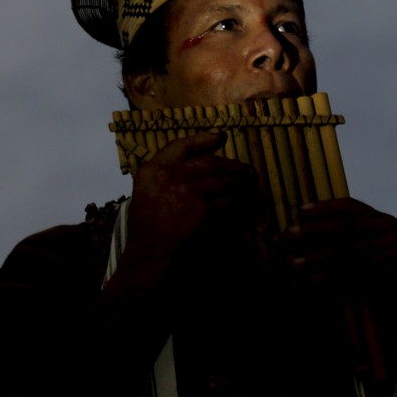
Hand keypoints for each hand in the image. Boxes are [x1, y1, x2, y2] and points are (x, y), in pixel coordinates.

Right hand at [125, 130, 262, 272]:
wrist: (149, 259)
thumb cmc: (146, 233)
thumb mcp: (143, 195)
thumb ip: (163, 177)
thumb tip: (191, 165)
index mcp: (152, 170)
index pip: (182, 145)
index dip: (204, 139)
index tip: (222, 137)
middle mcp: (170, 175)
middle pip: (210, 162)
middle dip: (233, 166)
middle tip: (247, 171)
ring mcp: (188, 191)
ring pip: (225, 181)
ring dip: (242, 184)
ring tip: (253, 186)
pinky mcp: (204, 209)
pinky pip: (230, 203)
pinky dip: (242, 205)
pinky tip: (248, 207)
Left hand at [277, 198, 396, 302]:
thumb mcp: (382, 254)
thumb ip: (360, 241)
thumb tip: (316, 235)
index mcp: (390, 222)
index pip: (354, 207)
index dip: (325, 207)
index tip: (301, 210)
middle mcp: (394, 231)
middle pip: (345, 227)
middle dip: (312, 231)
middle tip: (286, 235)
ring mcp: (396, 252)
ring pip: (347, 252)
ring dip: (316, 258)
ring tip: (293, 263)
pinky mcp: (394, 274)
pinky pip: (355, 274)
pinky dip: (332, 277)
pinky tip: (314, 280)